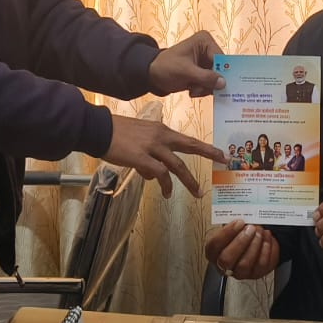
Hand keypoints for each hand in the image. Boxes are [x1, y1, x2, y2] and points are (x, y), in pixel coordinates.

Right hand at [101, 115, 225, 197]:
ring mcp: (152, 146)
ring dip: (189, 180)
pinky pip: (160, 173)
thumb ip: (150, 155)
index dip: (204, 147)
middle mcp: (160, 136)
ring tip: (197, 192)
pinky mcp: (142, 157)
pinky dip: (166, 185)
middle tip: (224, 160)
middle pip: (190, 145)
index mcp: (161, 130)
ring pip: (178, 165)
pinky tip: (166, 193)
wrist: (98, 129)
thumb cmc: (115, 133)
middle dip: (209, 153)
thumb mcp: (139, 138)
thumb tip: (154, 175)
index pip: (186, 140)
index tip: (218, 152)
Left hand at [149, 30, 226, 96]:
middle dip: (210, 82)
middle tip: (199, 89)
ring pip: (216, 79)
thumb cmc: (166, 67)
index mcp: (205, 41)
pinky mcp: (203, 72)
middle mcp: (208, 50)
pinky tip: (192, 90)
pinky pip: (210, 83)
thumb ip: (205, 77)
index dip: (222, 72)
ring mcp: (206, 62)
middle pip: (220, 69)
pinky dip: (203, 89)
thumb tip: (223, 83)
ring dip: (206, 87)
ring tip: (193, 90)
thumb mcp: (185, 71)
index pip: (221, 58)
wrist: (152, 75)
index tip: (222, 86)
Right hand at [204, 220, 280, 279]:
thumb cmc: (238, 234)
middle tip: (251, 228)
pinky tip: (267, 237)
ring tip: (260, 231)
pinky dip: (267, 249)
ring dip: (254, 245)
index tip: (239, 222)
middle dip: (241, 242)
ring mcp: (239, 273)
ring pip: (245, 265)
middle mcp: (223, 266)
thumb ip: (233, 223)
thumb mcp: (231, 227)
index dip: (227, 233)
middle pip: (227, 259)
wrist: (251, 243)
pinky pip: (262, 265)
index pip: (214, 245)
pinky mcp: (256, 274)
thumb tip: (242, 214)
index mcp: (213, 252)